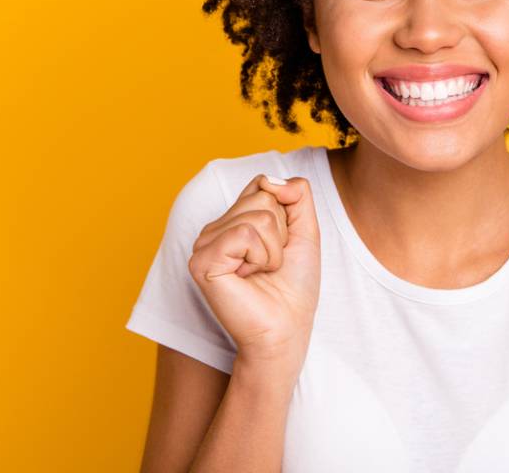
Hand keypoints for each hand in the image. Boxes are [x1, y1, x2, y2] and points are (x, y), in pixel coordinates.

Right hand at [188, 174, 321, 368]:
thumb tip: (270, 179)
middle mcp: (214, 229)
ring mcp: (204, 244)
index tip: (281, 245)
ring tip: (260, 272)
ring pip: (257, 216)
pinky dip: (261, 257)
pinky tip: (248, 277)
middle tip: (270, 264)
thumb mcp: (306, 231)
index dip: (284, 214)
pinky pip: (245, 234)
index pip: (262, 184)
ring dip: (273, 249)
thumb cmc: (294, 287)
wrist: (286, 329)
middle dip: (280, 233)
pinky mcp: (202, 261)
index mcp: (233, 221)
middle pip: (262, 198)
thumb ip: (297, 194)